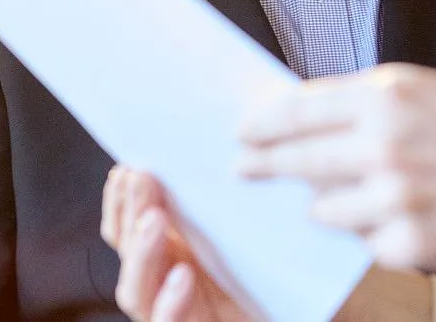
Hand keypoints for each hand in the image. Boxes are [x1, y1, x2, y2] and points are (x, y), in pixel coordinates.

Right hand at [102, 167, 433, 321]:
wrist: (311, 310)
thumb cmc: (289, 273)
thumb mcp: (264, 223)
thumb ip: (240, 193)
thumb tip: (242, 131)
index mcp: (180, 250)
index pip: (133, 224)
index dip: (123, 198)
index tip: (128, 165)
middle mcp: (170, 280)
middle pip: (128, 251)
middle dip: (128, 213)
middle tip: (139, 178)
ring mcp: (179, 312)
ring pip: (138, 291)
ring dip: (141, 254)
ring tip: (154, 219)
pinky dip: (170, 304)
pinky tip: (183, 277)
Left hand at [237, 65, 435, 282]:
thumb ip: (377, 105)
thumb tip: (317, 117)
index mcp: (390, 96)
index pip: (297, 108)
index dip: (262, 122)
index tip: (243, 129)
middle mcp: (382, 144)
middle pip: (294, 159)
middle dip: (263, 163)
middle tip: (243, 167)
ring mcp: (392, 200)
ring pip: (324, 207)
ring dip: (333, 201)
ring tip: (372, 191)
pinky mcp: (407, 246)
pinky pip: (366, 241)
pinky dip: (377, 232)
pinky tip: (413, 217)